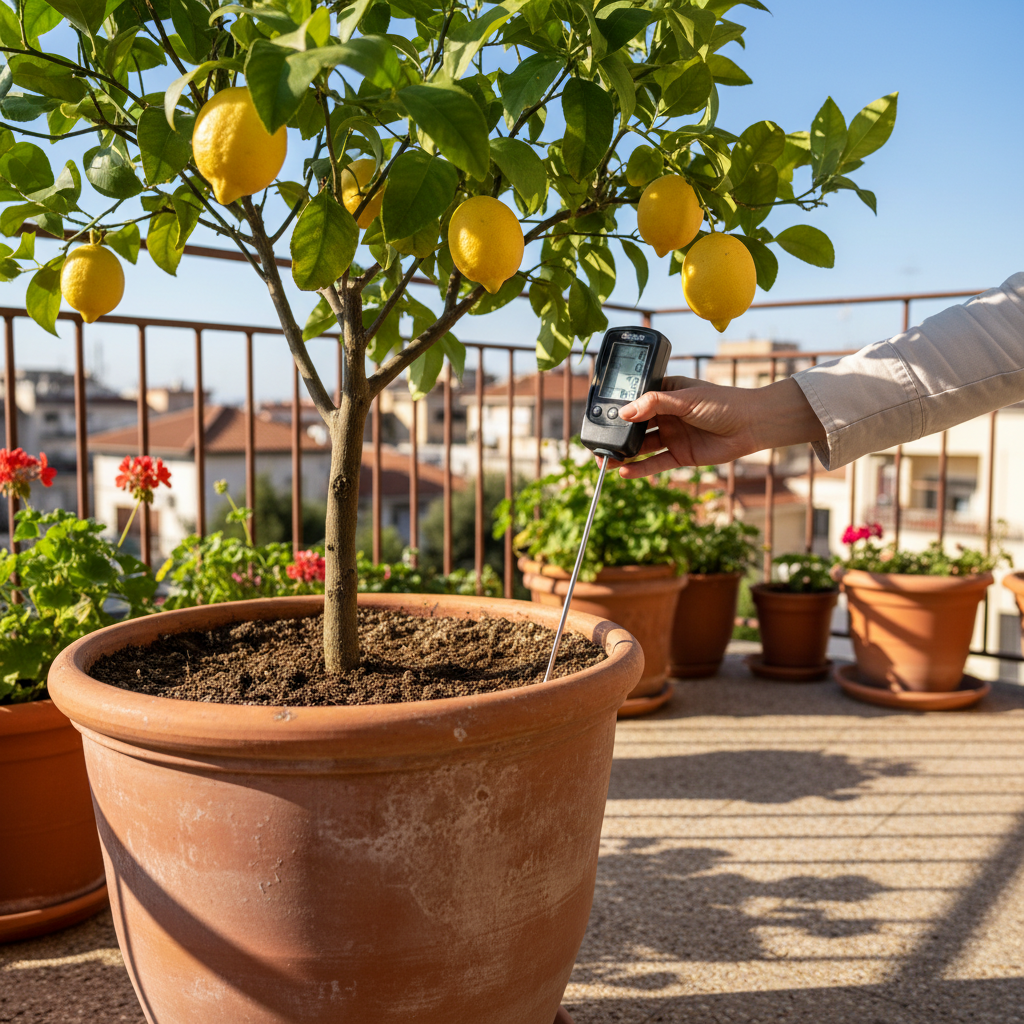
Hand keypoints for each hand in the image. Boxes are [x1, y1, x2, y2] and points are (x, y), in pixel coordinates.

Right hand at [607, 376, 825, 478]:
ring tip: (605, 462)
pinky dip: (640, 468)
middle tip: (598, 444)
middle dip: (617, 435)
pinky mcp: (680, 456)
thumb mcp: (686, 398)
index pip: (635, 401)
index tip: (602, 417)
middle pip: (635, 426)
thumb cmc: (723, 403)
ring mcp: (672, 436)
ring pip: (642, 446)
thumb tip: (625, 412)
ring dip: (624, 454)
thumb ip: (654, 404)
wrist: (752, 425)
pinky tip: (625, 471)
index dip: (619, 409)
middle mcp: (666, 415)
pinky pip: (656, 463)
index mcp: (665, 394)